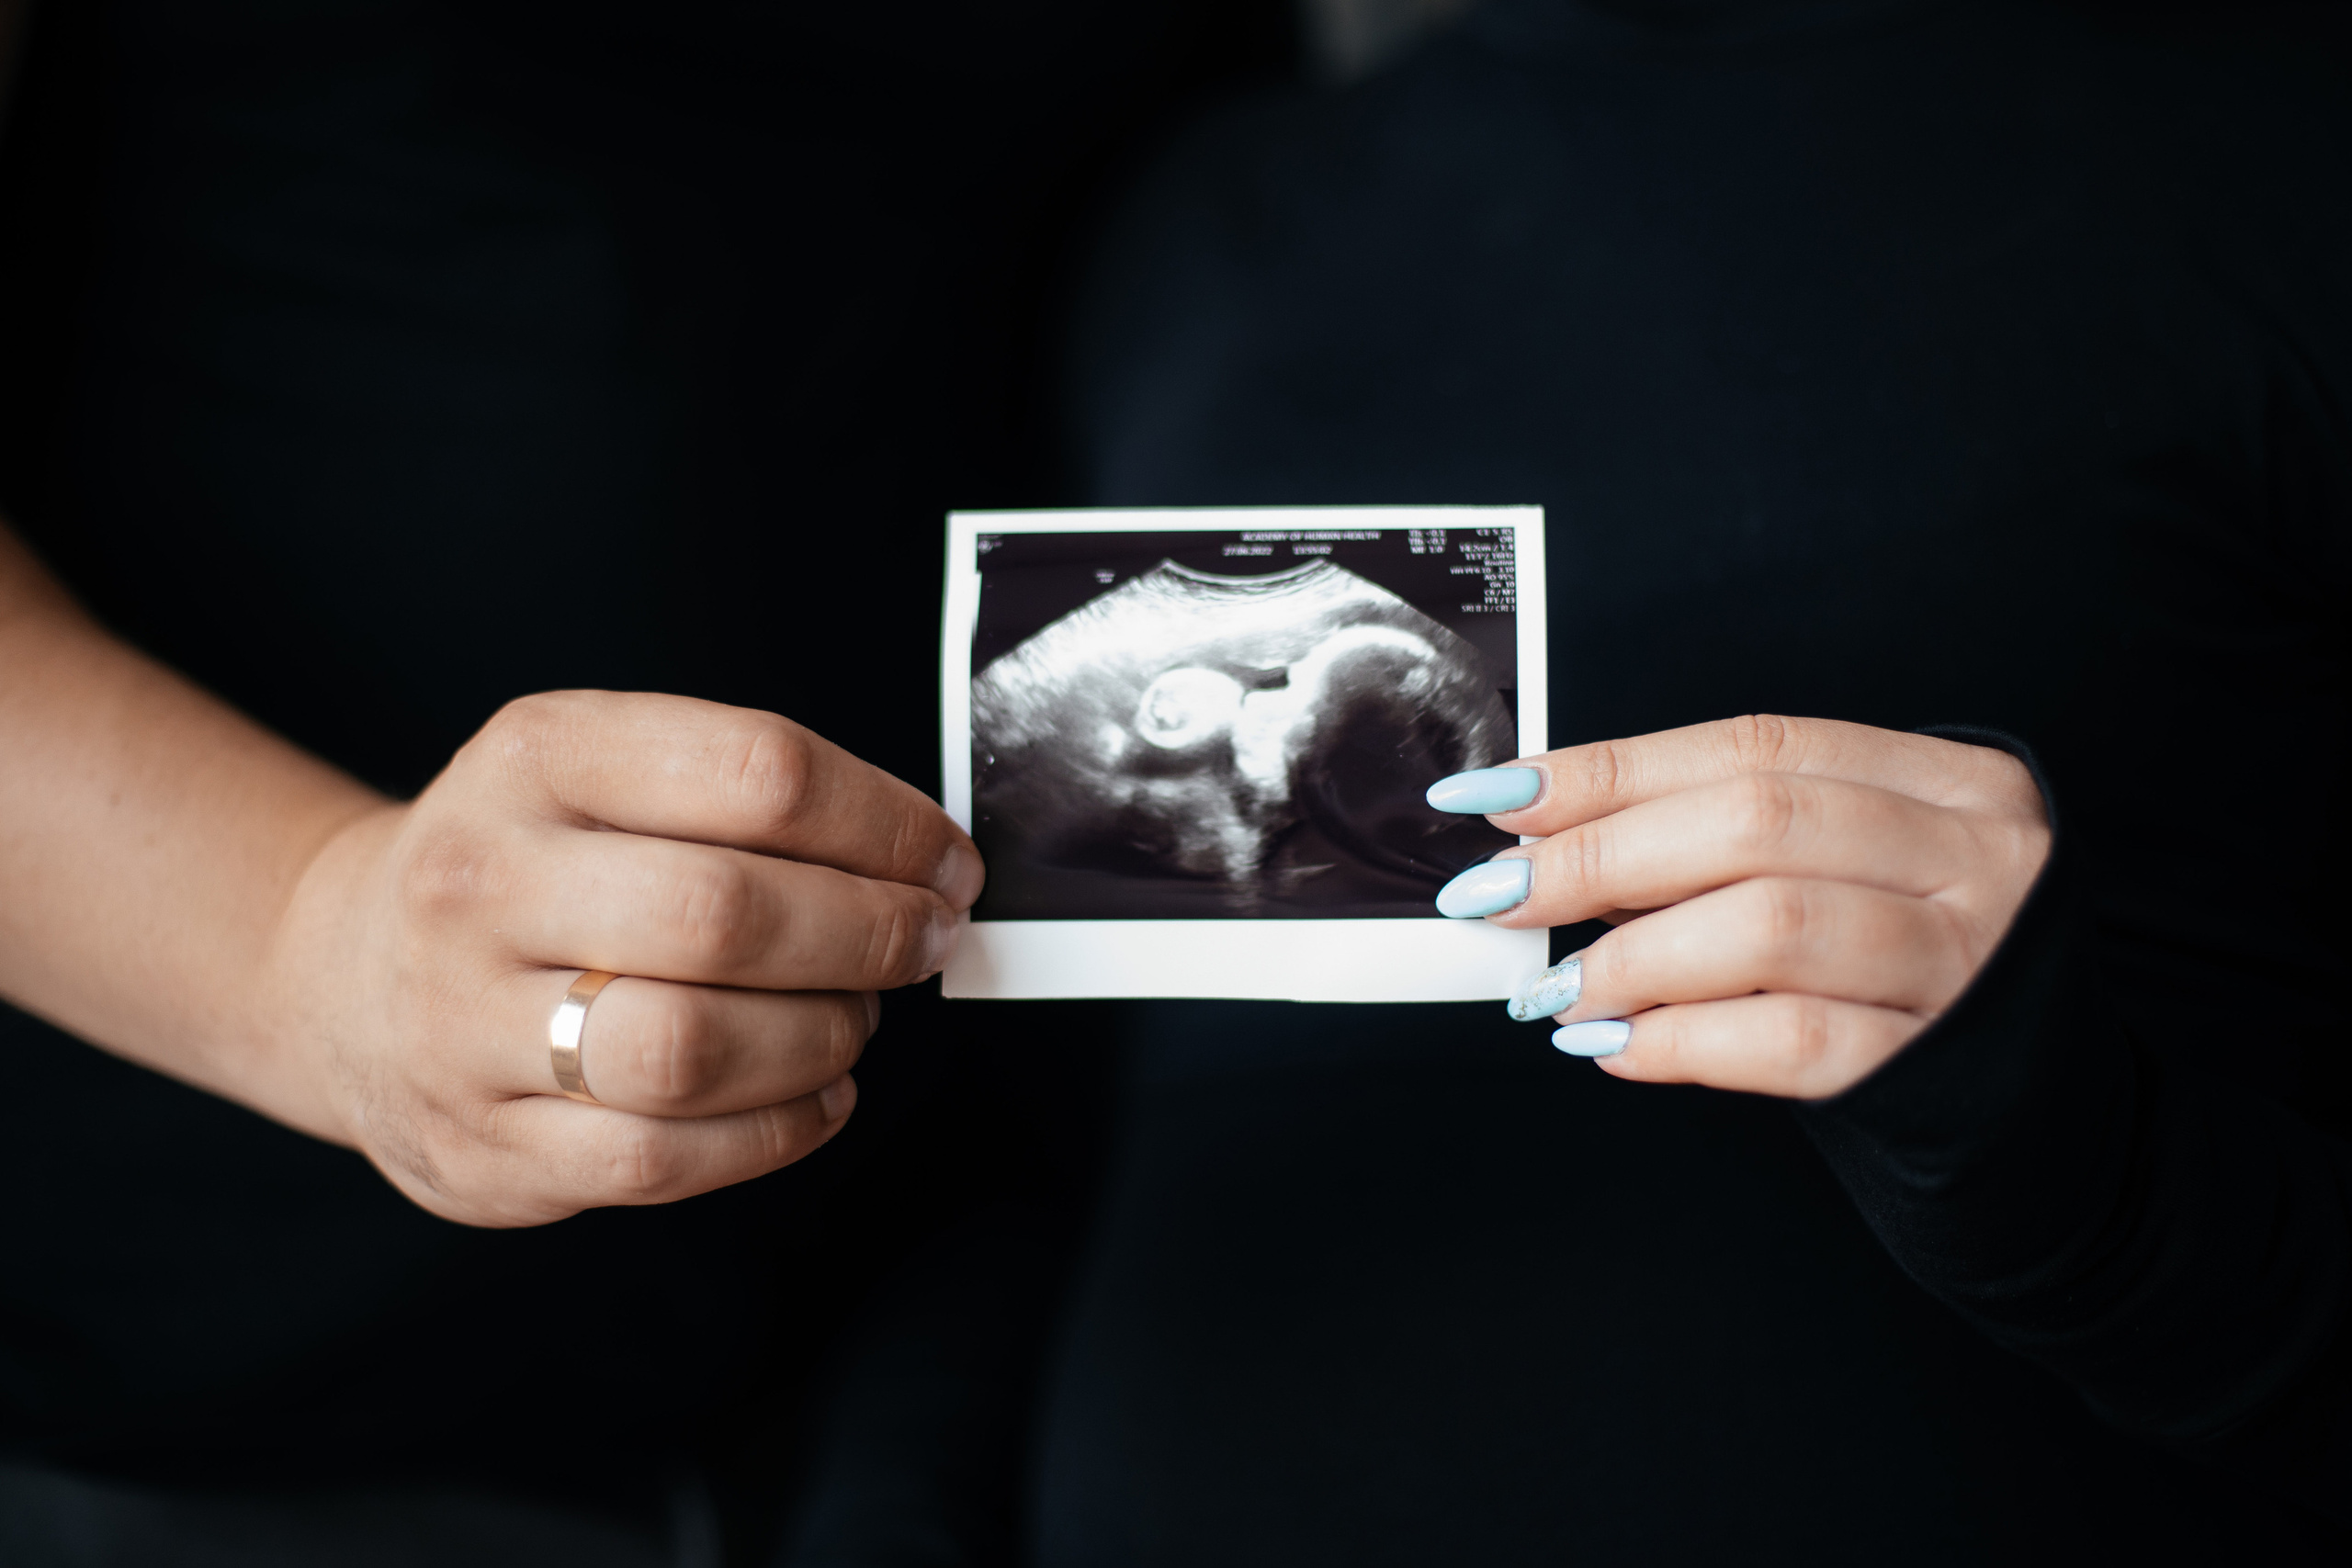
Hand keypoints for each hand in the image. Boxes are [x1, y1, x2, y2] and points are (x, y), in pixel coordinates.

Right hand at [257, 691, 982, 1225]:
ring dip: (821, 1037)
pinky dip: (777, 1132)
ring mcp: (463, 1025)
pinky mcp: (484, 1148)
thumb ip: (748, 797)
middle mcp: (480, 882)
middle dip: (868, 934)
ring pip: (691, 1049)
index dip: (886, 822)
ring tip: (855, 1017)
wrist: (337, 974)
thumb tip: (924, 866)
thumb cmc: (528, 866)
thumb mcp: (603, 773)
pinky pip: (664, 1159)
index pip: (756, 772)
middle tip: (922, 942)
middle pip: (725, 915)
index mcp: (536, 758)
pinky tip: (814, 1094)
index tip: (946, 861)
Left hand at [1428, 716, 2049, 1098]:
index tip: (1500, 795)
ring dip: (1633, 958)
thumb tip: (1549, 832)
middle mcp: (1974, 856)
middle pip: (1755, 822)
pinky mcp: (1942, 1067)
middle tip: (1500, 894)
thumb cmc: (1918, 972)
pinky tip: (1618, 1046)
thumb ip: (1729, 842)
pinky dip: (1683, 1040)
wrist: (2038, 1117)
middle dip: (1601, 855)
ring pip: (1770, 927)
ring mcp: (1970, 962)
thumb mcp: (1856, 874)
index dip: (1613, 769)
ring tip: (1556, 989)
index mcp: (1949, 783)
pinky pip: (1790, 1042)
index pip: (1754, 748)